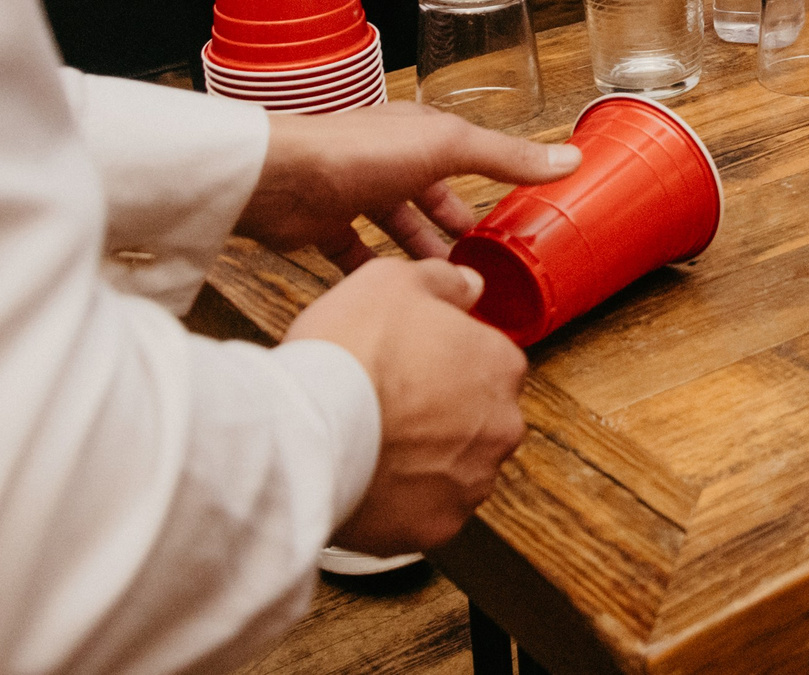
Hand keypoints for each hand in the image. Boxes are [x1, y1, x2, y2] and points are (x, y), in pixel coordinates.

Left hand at [236, 99, 582, 270]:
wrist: (280, 181)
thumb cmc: (358, 152)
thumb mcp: (448, 148)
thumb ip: (505, 157)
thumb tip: (568, 158)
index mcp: (418, 133)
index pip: (464, 154)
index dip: (489, 180)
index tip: (513, 211)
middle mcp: (386, 159)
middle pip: (429, 194)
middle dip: (455, 224)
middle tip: (484, 256)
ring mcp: (354, 192)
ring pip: (396, 226)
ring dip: (421, 251)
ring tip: (449, 282)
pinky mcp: (325, 226)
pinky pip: (356, 254)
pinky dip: (376, 272)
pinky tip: (397, 292)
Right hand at [287, 258, 527, 554]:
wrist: (307, 430)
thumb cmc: (350, 353)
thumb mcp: (392, 281)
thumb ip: (443, 281)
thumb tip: (470, 286)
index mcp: (501, 364)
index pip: (488, 362)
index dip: (445, 362)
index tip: (410, 366)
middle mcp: (501, 426)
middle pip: (478, 418)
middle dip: (441, 415)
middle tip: (389, 407)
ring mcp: (472, 482)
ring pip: (455, 469)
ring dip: (425, 461)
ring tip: (373, 446)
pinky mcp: (438, 528)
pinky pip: (427, 514)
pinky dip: (404, 503)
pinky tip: (370, 481)